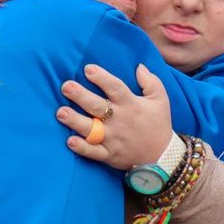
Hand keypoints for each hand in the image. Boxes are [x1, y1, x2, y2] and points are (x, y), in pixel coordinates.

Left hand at [57, 63, 171, 169]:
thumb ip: (150, 81)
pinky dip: (82, 148)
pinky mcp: (109, 155)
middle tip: (66, 86)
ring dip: (75, 121)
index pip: (115, 87)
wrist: (162, 157)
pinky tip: (70, 141)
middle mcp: (119, 120)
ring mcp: (113, 139)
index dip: (101, 78)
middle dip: (80, 96)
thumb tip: (139, 66)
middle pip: (97, 106)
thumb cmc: (158, 124)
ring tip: (60, 112)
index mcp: (131, 104)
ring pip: (90, 129)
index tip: (88, 69)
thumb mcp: (160, 100)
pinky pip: (93, 152)